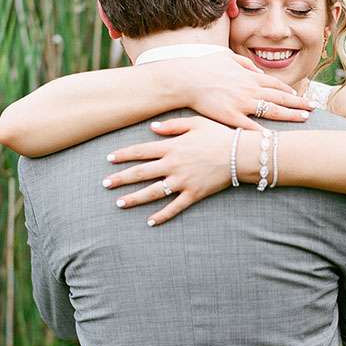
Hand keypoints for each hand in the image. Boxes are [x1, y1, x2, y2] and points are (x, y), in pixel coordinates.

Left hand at [102, 116, 234, 225]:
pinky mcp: (194, 194)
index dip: (123, 155)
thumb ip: (172, 126)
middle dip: (121, 178)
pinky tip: (150, 222)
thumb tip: (151, 128)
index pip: (141, 151)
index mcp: (172, 147)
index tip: (108, 159)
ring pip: (153, 192)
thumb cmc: (219, 135)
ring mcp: (183, 181)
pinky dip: (162, 216)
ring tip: (119, 203)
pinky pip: (175, 207)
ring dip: (134, 198)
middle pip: (141, 173)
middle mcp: (173, 165)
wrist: (240, 154)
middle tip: (104, 184)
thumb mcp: (196, 123)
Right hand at [172, 51, 313, 129]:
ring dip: (289, 115)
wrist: (186, 78)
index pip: (275, 84)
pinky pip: (250, 127)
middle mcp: (250, 89)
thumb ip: (244, 63)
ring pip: (271, 110)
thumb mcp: (226, 56)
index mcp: (249, 76)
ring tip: (304, 119)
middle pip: (280, 97)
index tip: (299, 97)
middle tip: (313, 109)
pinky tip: (274, 138)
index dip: (288, 91)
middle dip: (298, 103)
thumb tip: (257, 70)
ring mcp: (242, 103)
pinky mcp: (231, 116)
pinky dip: (263, 132)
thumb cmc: (203, 66)